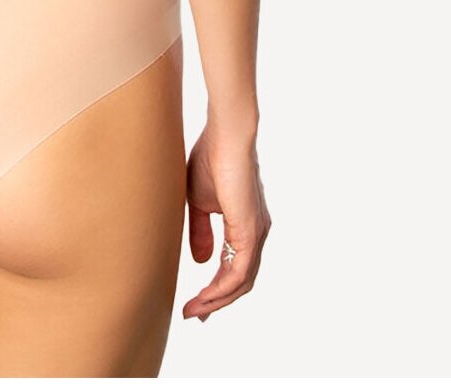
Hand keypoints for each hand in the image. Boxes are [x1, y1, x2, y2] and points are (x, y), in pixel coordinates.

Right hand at [182, 123, 270, 321]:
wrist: (226, 136)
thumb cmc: (211, 158)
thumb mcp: (199, 201)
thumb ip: (201, 231)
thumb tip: (202, 261)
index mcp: (246, 225)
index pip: (234, 266)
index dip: (216, 287)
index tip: (196, 303)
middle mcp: (256, 233)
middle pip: (240, 281)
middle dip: (217, 301)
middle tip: (195, 314)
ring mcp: (256, 234)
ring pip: (241, 282)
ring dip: (217, 300)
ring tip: (194, 310)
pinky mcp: (250, 231)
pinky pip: (238, 273)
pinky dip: (221, 289)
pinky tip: (204, 296)